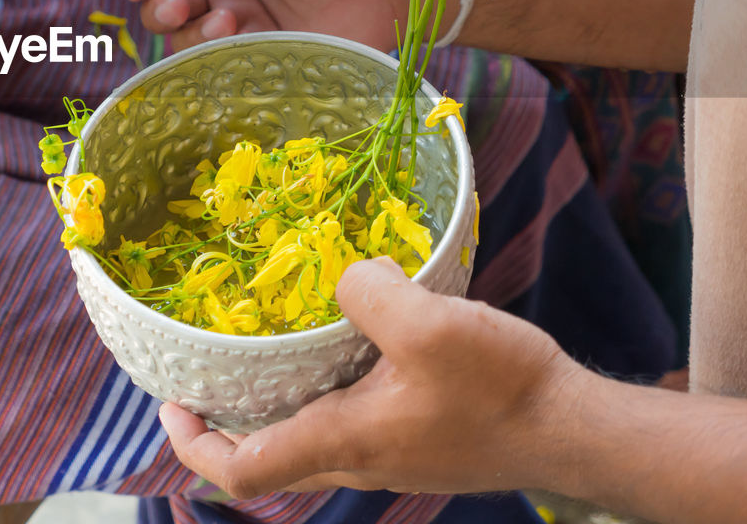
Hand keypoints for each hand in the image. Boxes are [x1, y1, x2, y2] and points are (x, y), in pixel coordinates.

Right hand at [118, 0, 411, 48]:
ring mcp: (245, 22)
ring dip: (192, 32)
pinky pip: (221, 64)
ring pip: (188, 39)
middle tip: (187, 5)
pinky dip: (215, 57)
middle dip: (163, 6)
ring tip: (228, 23)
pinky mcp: (266, 54)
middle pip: (165, 5)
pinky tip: (240, 39)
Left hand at [160, 258, 585, 497]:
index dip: (195, 446)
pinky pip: (348, 418)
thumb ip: (368, 293)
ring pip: (308, 435)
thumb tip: (347, 277)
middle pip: (267, 455)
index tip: (172, 405)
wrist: (574, 427)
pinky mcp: (416, 437)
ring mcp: (388, 452)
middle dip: (227, 420)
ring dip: (276, 401)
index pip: (245, 470)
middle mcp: (357, 457)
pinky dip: (324, 388)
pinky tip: (344, 338)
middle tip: (208, 368)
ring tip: (267, 343)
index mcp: (342, 440)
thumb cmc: (500, 388)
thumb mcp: (427, 325)